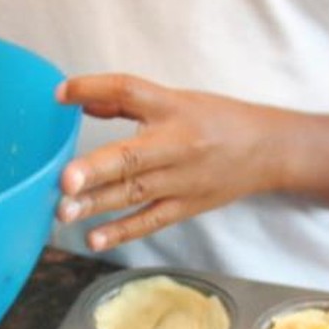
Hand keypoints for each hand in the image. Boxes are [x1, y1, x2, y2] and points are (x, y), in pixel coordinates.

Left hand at [54, 74, 283, 251]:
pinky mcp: (186, 207)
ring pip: (134, 192)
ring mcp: (182, 180)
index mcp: (173, 107)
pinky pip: (150, 221)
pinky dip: (122, 232)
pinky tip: (93, 238)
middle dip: (96, 169)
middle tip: (65, 180)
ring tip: (63, 211)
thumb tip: (78, 100)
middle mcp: (177, 144)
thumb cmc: (217, 120)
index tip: (60, 93)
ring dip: (97, 204)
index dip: (94, 89)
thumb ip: (125, 101)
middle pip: (132, 156)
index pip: (130, 92)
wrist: (268, 149)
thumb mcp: (175, 100)